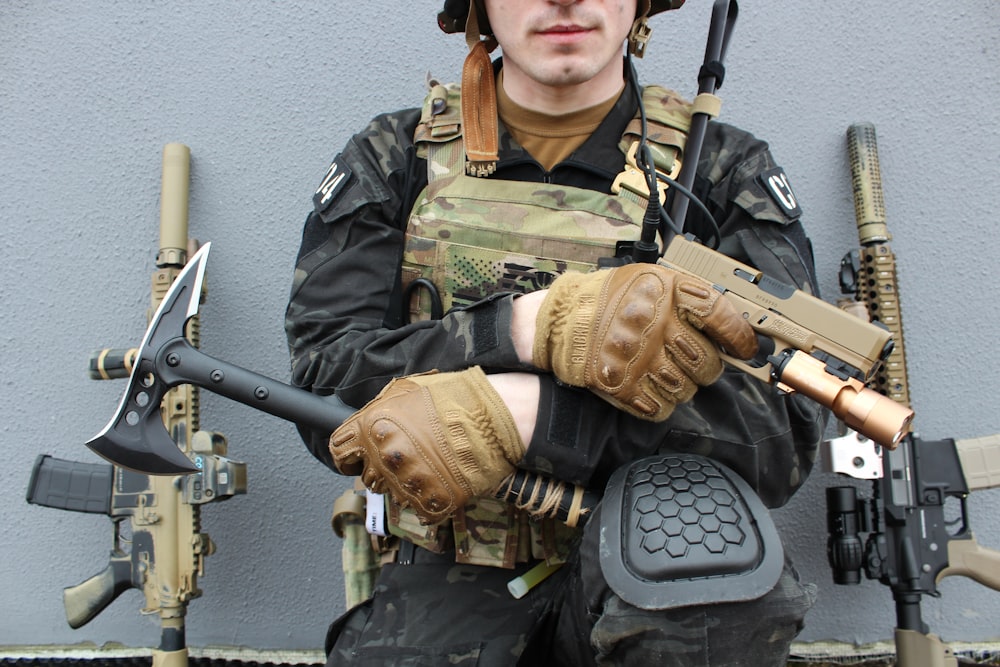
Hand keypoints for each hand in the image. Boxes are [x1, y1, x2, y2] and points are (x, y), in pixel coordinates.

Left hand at [329, 367, 525, 523]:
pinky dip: (430, 498)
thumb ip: (377, 411)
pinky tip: (443, 478)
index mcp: (372, 428)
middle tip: (409, 455)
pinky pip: (420, 508)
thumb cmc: (453, 397)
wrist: (495, 416)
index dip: (350, 456)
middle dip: (382, 469)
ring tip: (432, 464)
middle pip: (368, 478)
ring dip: (408, 483)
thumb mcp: (405, 391)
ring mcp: (408, 482)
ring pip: (395, 494)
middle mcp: (385, 458)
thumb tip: (365, 427)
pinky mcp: (431, 501)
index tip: (357, 458)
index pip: (340, 454)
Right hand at [532, 263, 756, 420]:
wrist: (563, 319)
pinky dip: (660, 403)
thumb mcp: (651, 280)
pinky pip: (658, 408)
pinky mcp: (620, 385)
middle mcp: (653, 324)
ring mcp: (637, 357)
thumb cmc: (611, 299)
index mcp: (665, 292)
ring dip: (682, 386)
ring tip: (668, 374)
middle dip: (708, 368)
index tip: (745, 348)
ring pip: (686, 389)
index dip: (739, 336)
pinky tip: (651, 388)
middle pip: (706, 362)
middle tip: (698, 364)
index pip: (719, 314)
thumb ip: (689, 296)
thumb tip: (733, 325)